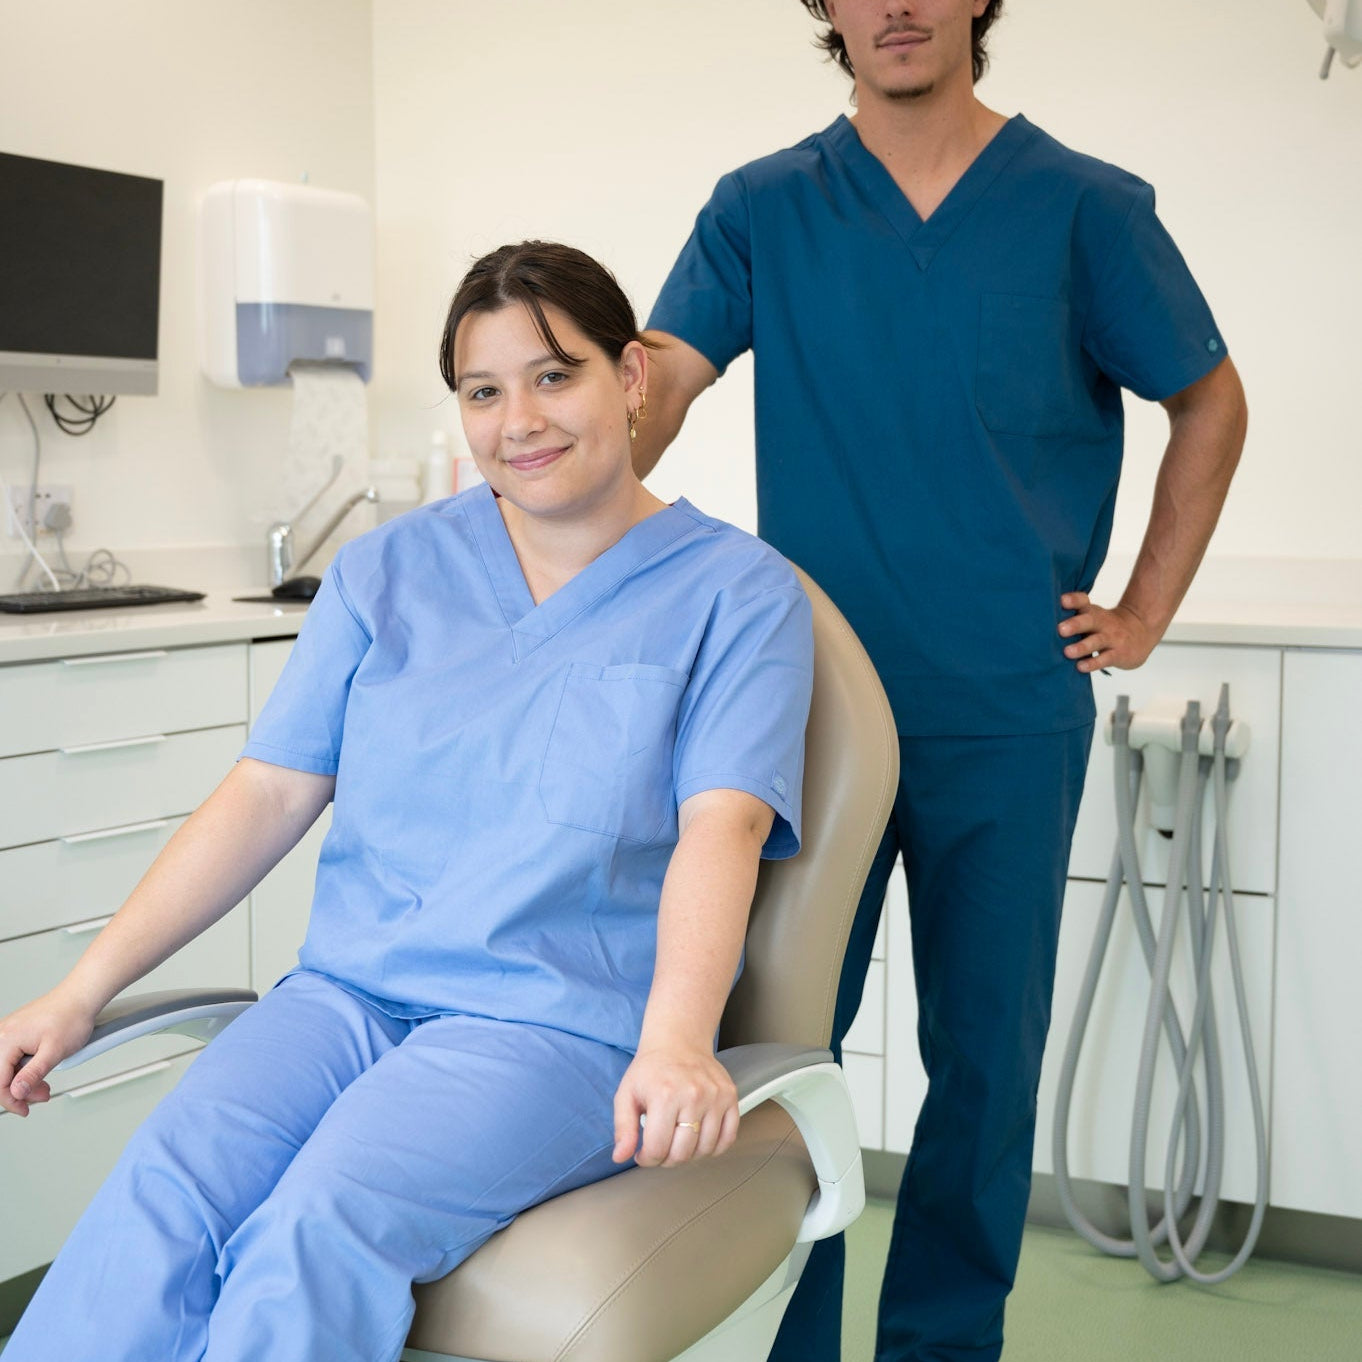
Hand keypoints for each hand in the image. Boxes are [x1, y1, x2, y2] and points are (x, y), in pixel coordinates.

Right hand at [0, 991, 96, 1116]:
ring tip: (44, 1085)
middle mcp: (3, 1034)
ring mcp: (8, 1032)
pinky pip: (13, 1057)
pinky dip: (25, 1068)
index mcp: (6, 1040)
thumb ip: (33, 1074)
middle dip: (20, 1091)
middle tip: (41, 1095)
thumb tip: (16, 1092)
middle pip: (1, 1076)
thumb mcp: (54, 1051)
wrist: (81, 996)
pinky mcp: (16, 1031)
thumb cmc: (72, 1017)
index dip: (11, 1100)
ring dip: (24, 1081)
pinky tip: (40, 1071)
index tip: (25, 1110)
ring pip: (7, 1068)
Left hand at [612, 1045, 739, 1167]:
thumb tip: (621, 1156)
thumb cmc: (652, 1069)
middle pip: (682, 1153)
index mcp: (665, 1095)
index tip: (644, 1154)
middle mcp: (694, 1095)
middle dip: (667, 1159)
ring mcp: (715, 1096)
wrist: (678, 1042)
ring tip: (678, 1142)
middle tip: (661, 1148)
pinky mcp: (730, 1096)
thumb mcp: (626, 1095)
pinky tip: (699, 1140)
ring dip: (690, 1155)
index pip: (658, 1148)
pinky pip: (728, 1138)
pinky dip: (714, 1148)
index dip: (647, 1159)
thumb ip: (623, 1128)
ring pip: (705, 1149)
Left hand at [1058, 593, 1160, 672]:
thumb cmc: (1106, 625)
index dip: (1074, 600)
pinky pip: (1105, 659)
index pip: (1083, 602)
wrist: (1141, 631)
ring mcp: (1111, 638)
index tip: (1062, 601)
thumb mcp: (1093, 616)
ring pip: (1096, 641)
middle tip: (1060, 629)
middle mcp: (1101, 623)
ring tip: (1068, 652)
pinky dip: (1093, 663)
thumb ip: (1072, 617)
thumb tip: (1039, 622)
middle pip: (1089, 620)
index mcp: (1092, 612)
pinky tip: (1081, 667)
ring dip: (1081, 647)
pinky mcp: (1118, 654)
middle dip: (1075, 624)